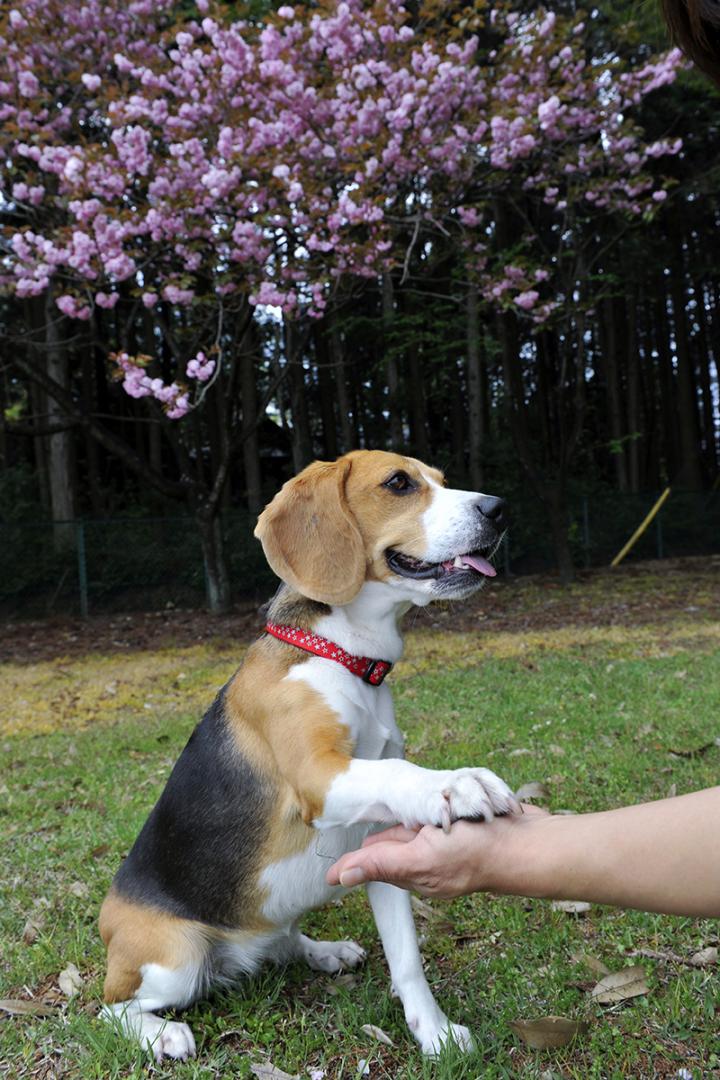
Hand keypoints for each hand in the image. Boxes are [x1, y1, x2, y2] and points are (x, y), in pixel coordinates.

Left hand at [327, 805, 547, 898]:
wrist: (529, 843)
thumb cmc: (477, 851)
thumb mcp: (423, 857)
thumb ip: (381, 863)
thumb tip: (338, 876)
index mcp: (414, 869)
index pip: (376, 856)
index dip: (359, 850)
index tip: (337, 846)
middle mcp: (428, 858)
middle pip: (395, 838)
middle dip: (388, 827)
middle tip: (372, 818)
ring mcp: (448, 843)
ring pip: (417, 821)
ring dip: (415, 811)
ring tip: (418, 809)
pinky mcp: (464, 826)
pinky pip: (441, 811)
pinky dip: (440, 805)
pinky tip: (448, 801)